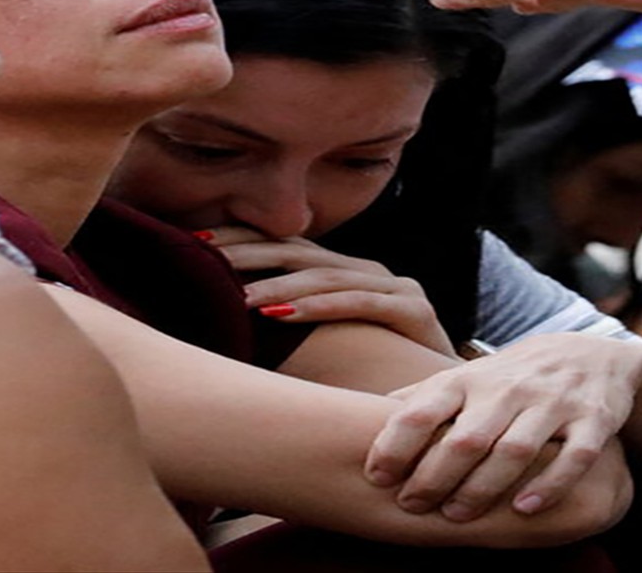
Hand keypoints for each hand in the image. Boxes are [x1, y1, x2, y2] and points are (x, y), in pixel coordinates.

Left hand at [210, 226, 455, 356]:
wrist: (448, 402)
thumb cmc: (376, 378)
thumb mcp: (325, 348)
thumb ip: (286, 329)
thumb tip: (220, 327)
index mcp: (343, 273)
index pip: (284, 245)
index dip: (241, 240)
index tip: (193, 243)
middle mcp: (367, 271)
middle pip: (299, 251)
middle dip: (249, 252)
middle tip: (203, 256)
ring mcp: (394, 286)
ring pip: (326, 275)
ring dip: (278, 284)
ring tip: (239, 297)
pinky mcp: (413, 309)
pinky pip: (360, 302)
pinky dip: (319, 305)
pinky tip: (282, 313)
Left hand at [366, 333, 641, 521]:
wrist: (590, 353)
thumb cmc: (511, 377)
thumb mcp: (466, 377)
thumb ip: (422, 396)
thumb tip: (362, 413)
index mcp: (469, 379)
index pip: (424, 409)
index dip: (395, 444)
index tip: (376, 477)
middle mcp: (508, 388)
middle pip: (466, 438)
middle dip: (435, 476)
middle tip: (412, 506)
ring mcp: (552, 403)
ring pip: (515, 450)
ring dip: (484, 487)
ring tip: (457, 517)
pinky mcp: (593, 420)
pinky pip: (573, 456)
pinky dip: (550, 484)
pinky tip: (524, 509)